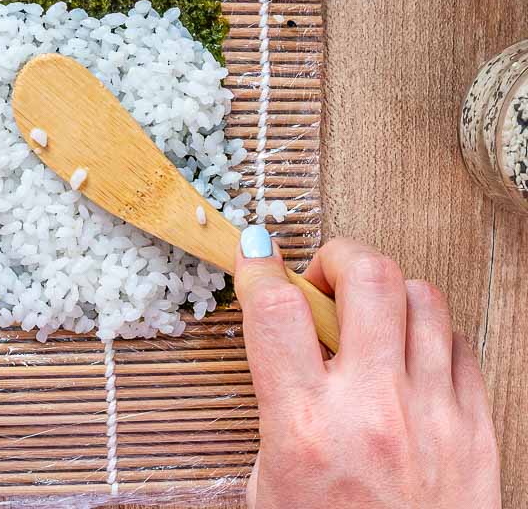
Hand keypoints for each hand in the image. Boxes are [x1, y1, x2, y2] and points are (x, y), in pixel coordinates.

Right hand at [235, 230, 500, 508]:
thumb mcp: (271, 478)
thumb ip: (276, 396)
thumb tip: (279, 323)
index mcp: (305, 428)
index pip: (275, 308)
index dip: (258, 265)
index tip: (254, 255)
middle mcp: (374, 413)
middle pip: (368, 277)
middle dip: (338, 257)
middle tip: (323, 280)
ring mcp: (434, 418)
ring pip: (422, 297)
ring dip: (386, 293)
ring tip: (367, 318)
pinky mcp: (477, 432)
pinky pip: (459, 342)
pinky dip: (429, 334)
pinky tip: (407, 358)